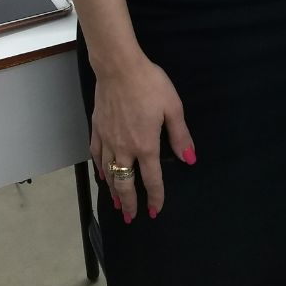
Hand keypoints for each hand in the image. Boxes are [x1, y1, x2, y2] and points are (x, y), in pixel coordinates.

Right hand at [91, 56, 195, 221]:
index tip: (154, 211)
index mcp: (145, 145)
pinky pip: (96, 156)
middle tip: (131, 217)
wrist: (119, 68)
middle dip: (130, 203)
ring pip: (109, 173)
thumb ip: (180, 136)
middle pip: (126, 183)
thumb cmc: (149, 84)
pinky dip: (99, 170)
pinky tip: (102, 175)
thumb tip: (189, 159)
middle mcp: (124, 148)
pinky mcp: (96, 129)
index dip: (154, 197)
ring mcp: (107, 140)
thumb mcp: (173, 107)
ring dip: (114, 191)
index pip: (151, 179)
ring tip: (117, 204)